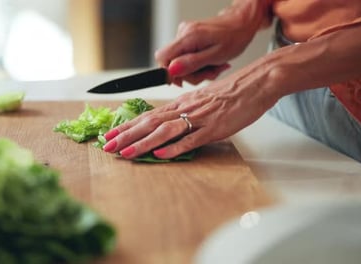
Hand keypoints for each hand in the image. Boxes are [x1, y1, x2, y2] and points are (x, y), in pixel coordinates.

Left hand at [102, 62, 281, 159]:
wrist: (254, 83)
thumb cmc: (229, 92)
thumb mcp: (201, 100)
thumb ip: (185, 111)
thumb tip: (169, 122)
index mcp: (181, 104)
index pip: (148, 116)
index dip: (127, 127)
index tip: (110, 135)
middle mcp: (185, 110)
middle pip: (150, 123)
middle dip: (126, 136)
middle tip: (107, 146)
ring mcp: (198, 119)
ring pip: (164, 131)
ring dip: (143, 143)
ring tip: (125, 153)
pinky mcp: (213, 128)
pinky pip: (190, 139)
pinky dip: (174, 147)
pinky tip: (160, 153)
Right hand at [155, 16, 256, 85]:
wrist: (241, 24)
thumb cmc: (234, 38)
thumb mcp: (216, 56)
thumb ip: (192, 63)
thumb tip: (172, 70)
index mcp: (188, 37)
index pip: (162, 57)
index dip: (169, 73)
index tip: (184, 80)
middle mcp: (183, 33)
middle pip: (171, 63)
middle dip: (190, 74)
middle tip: (209, 74)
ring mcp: (184, 34)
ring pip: (180, 62)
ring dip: (197, 70)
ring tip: (214, 67)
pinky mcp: (188, 37)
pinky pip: (186, 56)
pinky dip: (198, 63)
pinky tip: (210, 62)